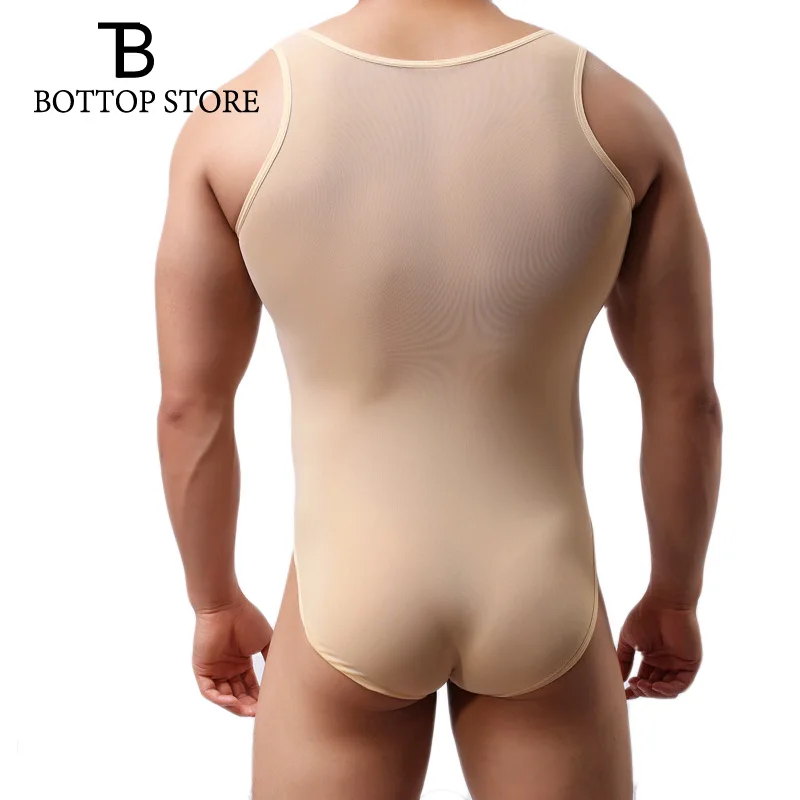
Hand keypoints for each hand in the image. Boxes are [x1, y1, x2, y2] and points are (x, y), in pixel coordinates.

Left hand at [192, 592, 273, 716]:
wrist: (226, 606)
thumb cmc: (246, 618)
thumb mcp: (266, 640)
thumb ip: (271, 658)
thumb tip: (280, 677)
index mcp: (241, 662)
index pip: (250, 686)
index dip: (259, 696)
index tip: (270, 704)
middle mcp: (227, 668)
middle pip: (238, 694)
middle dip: (248, 705)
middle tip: (259, 712)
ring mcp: (214, 670)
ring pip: (223, 696)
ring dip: (235, 706)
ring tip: (249, 711)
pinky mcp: (201, 669)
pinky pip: (208, 691)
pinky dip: (219, 698)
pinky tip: (232, 701)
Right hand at [616, 591, 701, 699]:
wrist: (664, 602)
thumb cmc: (644, 616)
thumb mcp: (628, 640)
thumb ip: (624, 660)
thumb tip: (618, 680)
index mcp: (651, 658)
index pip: (644, 680)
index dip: (634, 690)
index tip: (623, 694)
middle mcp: (665, 663)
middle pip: (655, 688)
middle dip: (643, 691)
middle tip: (632, 686)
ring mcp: (678, 664)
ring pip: (669, 690)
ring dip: (654, 692)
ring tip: (641, 685)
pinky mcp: (690, 664)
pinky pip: (681, 684)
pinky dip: (669, 690)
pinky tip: (656, 686)